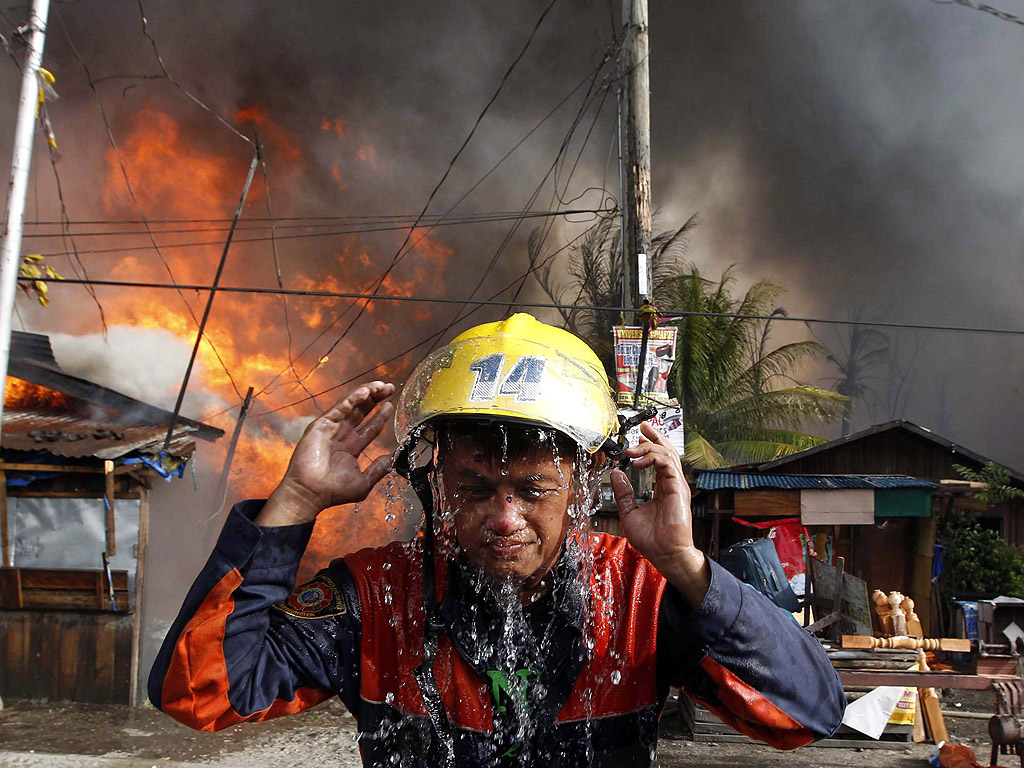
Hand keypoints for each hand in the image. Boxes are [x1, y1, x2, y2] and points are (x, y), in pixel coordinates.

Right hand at [256, 381, 395, 525]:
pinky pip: (339, 408)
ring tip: (381, 386)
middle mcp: (342, 435)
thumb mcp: (363, 483)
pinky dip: (353, 398)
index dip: (381, 415)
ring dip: (367, 393)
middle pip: (362, 411)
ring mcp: (331, 428)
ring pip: (351, 405)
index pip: (369, 426)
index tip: (391, 404)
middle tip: (390, 388)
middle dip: (376, 399)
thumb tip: (390, 459)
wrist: (311, 493)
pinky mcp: (322, 425)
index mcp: (351, 447)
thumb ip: (377, 470)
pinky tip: (366, 392)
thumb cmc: (332, 491)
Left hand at [610, 421, 709, 607]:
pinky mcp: (678, 488)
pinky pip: (668, 464)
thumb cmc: (652, 539)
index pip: (660, 459)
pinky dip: (652, 457)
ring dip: (649, 446)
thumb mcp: (629, 512)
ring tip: (632, 448)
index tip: (640, 435)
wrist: (665, 554)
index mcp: (663, 488)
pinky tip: (637, 461)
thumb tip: (616, 474)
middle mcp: (672, 484)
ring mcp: (677, 485)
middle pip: (667, 451)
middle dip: (655, 436)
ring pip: (667, 454)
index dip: (651, 444)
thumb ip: (624, 493)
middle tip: (642, 427)